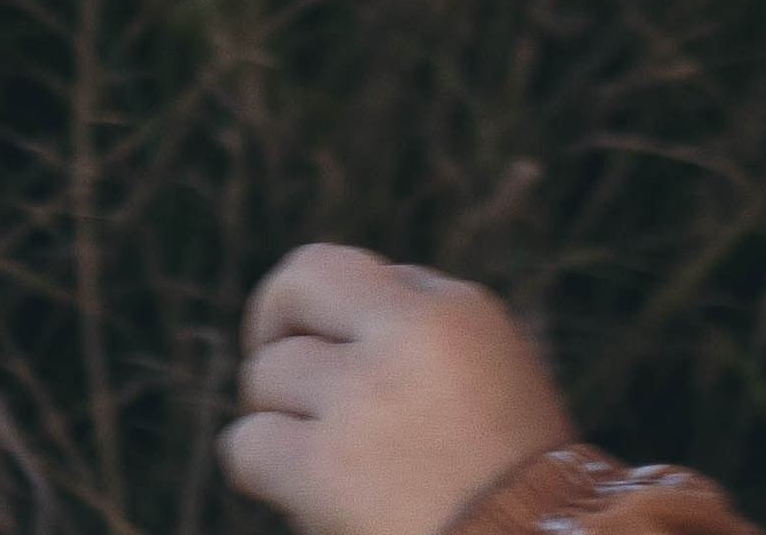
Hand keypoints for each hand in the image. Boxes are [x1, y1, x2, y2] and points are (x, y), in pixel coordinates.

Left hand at [219, 245, 573, 534]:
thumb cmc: (518, 492)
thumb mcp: (499, 380)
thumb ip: (426, 332)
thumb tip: (336, 321)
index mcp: (458, 311)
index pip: (359, 273)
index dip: (333, 314)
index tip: (332, 348)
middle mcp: (407, 337)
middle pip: (298, 283)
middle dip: (273, 319)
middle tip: (274, 360)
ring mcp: (362, 399)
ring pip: (266, 374)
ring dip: (276, 414)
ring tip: (316, 453)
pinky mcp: (324, 469)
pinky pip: (247, 444)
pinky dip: (255, 464)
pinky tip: (282, 483)